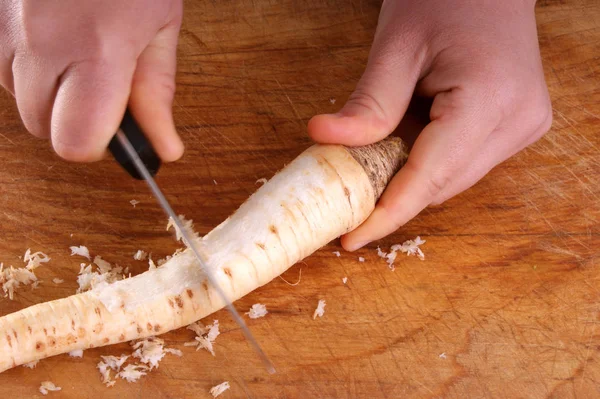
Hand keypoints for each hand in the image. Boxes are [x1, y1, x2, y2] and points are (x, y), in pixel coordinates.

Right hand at [0, 0, 183, 161]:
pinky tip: (54, 41)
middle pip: (43, 128)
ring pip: (18, 101)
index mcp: (95, 51)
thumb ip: (157, 94)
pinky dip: (27, 69)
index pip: (74, 143)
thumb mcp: (160, 27)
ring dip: (50, 94)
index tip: (114, 129)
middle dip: (75, 120)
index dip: (97, 144)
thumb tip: (163, 149)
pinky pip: (1, 70)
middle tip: (102, 86)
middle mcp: (39, 43)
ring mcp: (4, 29)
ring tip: (79, 53)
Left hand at [308, 0, 551, 250]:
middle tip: (348, 197)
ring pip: (453, 179)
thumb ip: (368, 103)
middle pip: (442, 185)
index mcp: (489, 100)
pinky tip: (408, 142)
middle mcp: (517, 122)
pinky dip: (429, 163)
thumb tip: (324, 140)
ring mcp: (524, 126)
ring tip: (375, 159)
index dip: (387, 215)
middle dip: (393, 196)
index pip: (429, 178)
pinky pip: (464, 164)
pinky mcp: (520, 126)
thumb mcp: (397, 47)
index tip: (352, 239)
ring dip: (411, 177)